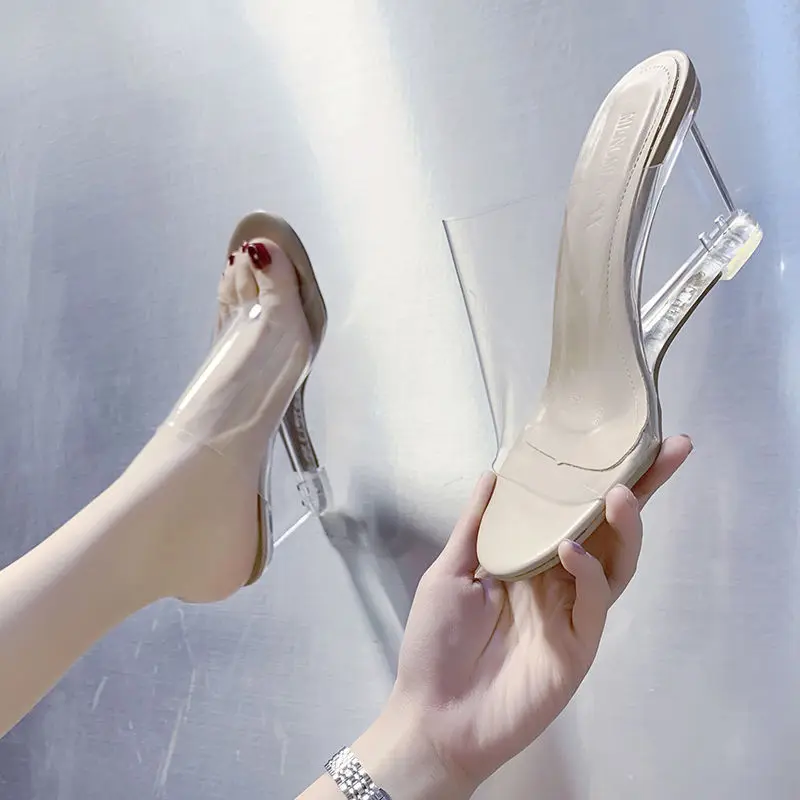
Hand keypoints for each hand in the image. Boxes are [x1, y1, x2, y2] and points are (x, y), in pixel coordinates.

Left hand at [381, 434, 691, 791]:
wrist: (434, 712)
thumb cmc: (437, 642)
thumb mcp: (450, 572)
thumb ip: (476, 526)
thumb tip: (493, 473)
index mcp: (530, 558)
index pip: (573, 511)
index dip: (597, 477)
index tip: (622, 439)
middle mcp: (560, 578)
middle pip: (609, 529)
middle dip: (641, 490)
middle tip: (670, 450)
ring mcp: (573, 612)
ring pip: (616, 562)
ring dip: (623, 526)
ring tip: (619, 494)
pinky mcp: (579, 645)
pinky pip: (593, 602)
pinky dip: (588, 572)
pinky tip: (569, 550)